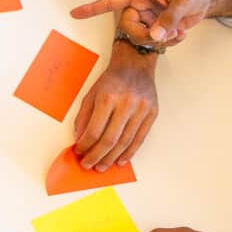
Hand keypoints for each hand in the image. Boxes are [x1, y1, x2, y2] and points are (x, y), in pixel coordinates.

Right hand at [71, 0, 231, 45]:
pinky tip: (179, 35)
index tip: (75, 13)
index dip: (93, 8)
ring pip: (139, 37)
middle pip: (127, 26)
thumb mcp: (185, 1)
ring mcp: (147, 18)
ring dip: (159, 41)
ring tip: (178, 33)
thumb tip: (155, 36)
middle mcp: (140, 5)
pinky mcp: (155, 28)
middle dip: (144, 35)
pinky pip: (152, 42)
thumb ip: (169, 18)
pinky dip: (167, 43)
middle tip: (164, 35)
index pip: (112, 1)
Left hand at [73, 52, 156, 170]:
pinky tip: (121, 160)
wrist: (135, 65)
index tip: (79, 153)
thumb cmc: (110, 80)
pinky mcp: (152, 113)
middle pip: (110, 139)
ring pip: (126, 141)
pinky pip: (140, 138)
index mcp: (107, 98)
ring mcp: (141, 110)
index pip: (94, 130)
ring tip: (102, 166)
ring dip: (112, 158)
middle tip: (89, 166)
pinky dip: (130, 152)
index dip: (85, 145)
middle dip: (97, 156)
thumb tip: (80, 140)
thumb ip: (84, 117)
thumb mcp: (90, 94)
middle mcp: (126, 104)